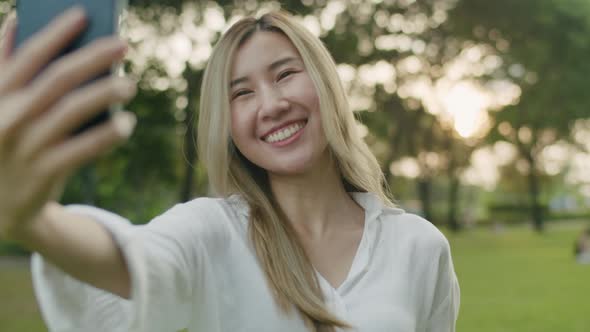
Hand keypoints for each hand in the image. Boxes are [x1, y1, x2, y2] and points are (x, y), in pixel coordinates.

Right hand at [0, 7, 136, 241]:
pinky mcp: (43, 173)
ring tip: (129, 84)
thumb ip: (3, 66)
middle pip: (57, 79)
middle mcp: (8, 117)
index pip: (29, 56)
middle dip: (92, 57)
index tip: (84, 15)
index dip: (56, 33)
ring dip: (104, 93)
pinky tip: (127, 123)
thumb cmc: (4, 143)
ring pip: (71, 111)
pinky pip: (82, 149)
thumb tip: (16, 21)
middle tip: (123, 45)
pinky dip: (107, 135)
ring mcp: (25, 147)